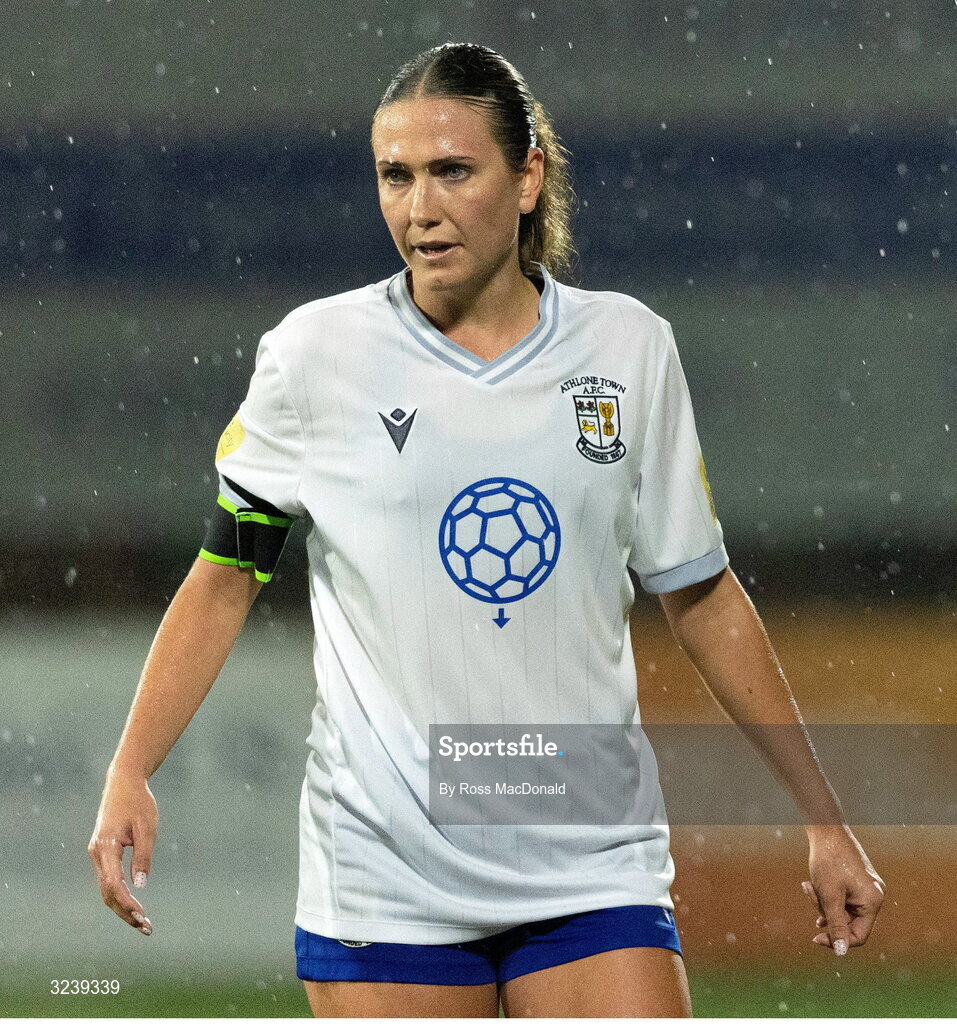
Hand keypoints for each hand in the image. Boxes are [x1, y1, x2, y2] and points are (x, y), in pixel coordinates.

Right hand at [87, 771, 156, 935]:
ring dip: (122, 907)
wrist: (123, 782)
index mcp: (106, 847)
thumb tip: (140, 885)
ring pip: (106, 889)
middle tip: (146, 928)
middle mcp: (97, 853)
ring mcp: (97, 854)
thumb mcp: (147, 826)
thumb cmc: (138, 802)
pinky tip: (133, 906)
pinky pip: (108, 880)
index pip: (114, 884)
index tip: (142, 916)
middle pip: (107, 893)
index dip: (127, 903)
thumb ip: (143, 855)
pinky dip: (119, 895)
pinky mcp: (102, 853)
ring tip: (142, 922)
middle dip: (125, 913)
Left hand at [801, 824, 884, 954]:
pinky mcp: (857, 880)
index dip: (837, 940)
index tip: (815, 936)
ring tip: (809, 885)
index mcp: (873, 902)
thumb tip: (841, 953)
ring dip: (823, 902)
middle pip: (849, 921)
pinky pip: (842, 897)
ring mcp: (866, 887)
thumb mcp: (829, 896)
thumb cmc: (828, 860)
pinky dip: (827, 895)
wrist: (826, 829)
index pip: (858, 935)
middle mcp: (874, 896)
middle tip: (810, 892)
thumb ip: (836, 925)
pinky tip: (811, 886)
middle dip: (826, 912)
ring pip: (842, 909)